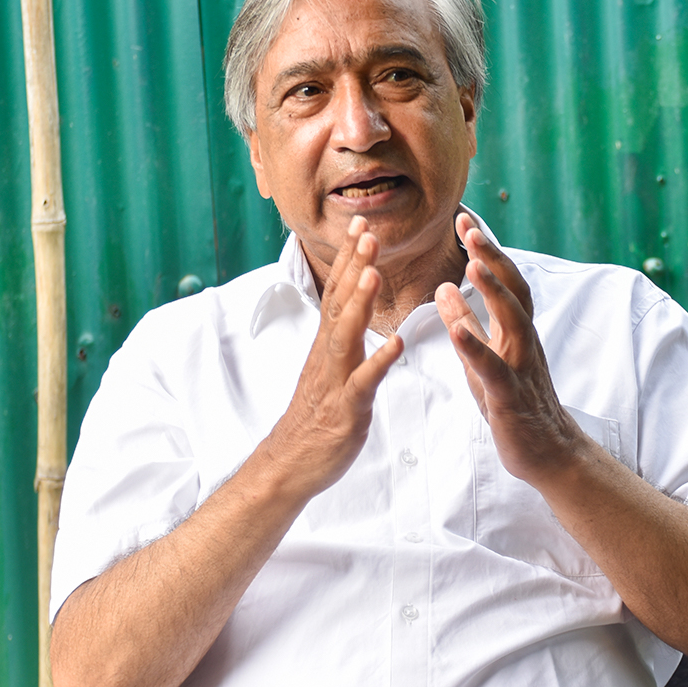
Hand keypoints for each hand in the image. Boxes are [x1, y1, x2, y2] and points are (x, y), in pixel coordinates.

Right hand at [264, 216, 402, 498]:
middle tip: (367, 229)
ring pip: (346, 335)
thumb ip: (343, 337)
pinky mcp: (345, 408)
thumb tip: (354, 306)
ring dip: (360, 302)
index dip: (349, 257)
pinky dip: (379, 361)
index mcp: (328, 343)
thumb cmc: (316, 416)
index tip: (360, 223)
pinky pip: (363, 382)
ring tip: (375, 272)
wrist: (290, 463)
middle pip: (339, 301)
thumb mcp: (331, 368)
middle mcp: (328, 354)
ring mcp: (335, 379)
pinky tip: (397, 343)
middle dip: (354, 265)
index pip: (337, 290)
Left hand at [434, 212, 583, 483]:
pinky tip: (456, 331)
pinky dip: (475, 347)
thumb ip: (466, 324)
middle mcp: (523, 341)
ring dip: (493, 292)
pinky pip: (493, 369)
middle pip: (513, 289)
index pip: (504, 280)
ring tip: (471, 265)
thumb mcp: (483, 358)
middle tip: (469, 226)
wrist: (549, 453)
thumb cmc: (514, 404)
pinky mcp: (509, 396)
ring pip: (512, 321)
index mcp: (515, 331)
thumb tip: (444, 287)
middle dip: (492, 256)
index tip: (464, 218)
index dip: (486, 249)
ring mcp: (520, 367)